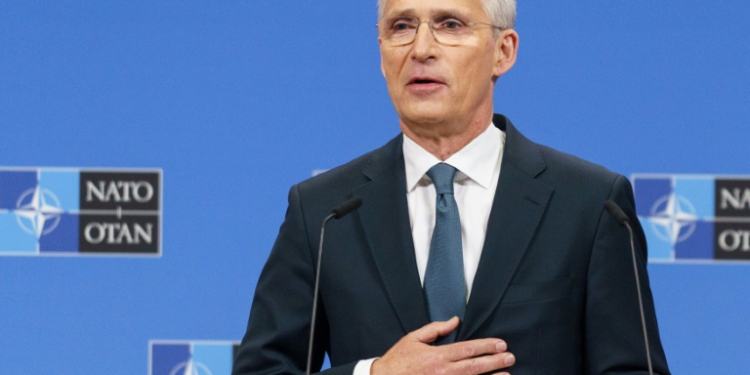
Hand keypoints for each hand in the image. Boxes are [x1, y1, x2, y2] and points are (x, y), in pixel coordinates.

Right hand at [370, 317, 514, 374]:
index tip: (501, 344)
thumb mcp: (413, 338)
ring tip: (507, 374)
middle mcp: (444, 372)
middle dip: (495, 361)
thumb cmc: (398, 360)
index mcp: (438, 355)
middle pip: (475, 366)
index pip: (468, 349)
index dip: (487, 346)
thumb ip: (436, 329)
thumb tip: (454, 321)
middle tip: (511, 357)